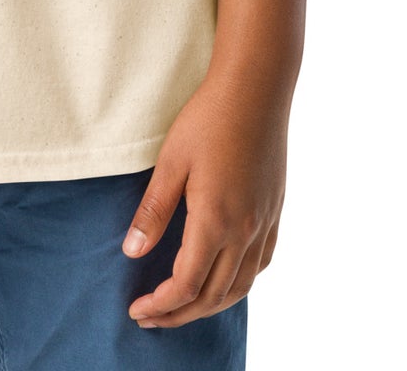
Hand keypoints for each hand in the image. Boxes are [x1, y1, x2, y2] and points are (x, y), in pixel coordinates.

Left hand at [121, 71, 289, 328]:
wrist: (257, 88)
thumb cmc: (209, 118)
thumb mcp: (171, 161)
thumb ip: (153, 211)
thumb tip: (132, 252)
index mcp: (216, 220)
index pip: (186, 285)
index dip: (161, 305)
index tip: (136, 310)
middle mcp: (245, 230)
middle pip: (213, 295)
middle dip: (180, 314)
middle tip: (150, 319)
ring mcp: (265, 221)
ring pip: (241, 286)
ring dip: (210, 305)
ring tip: (182, 308)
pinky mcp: (275, 210)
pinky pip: (260, 264)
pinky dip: (239, 283)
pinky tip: (224, 278)